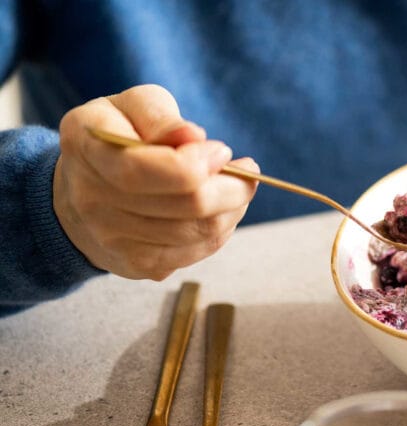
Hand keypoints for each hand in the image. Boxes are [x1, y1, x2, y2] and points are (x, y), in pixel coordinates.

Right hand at [54, 84, 257, 279]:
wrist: (84, 191)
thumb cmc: (121, 137)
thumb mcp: (134, 106)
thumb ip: (161, 117)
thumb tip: (194, 136)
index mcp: (87, 147)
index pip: (141, 170)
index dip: (193, 165)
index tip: (223, 151)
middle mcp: (90, 198)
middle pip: (182, 206)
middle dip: (231, 189)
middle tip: (248, 171)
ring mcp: (112, 238)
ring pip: (196, 232)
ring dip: (232, 209)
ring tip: (238, 188)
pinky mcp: (136, 265)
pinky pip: (196, 252)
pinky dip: (221, 230)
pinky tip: (221, 210)